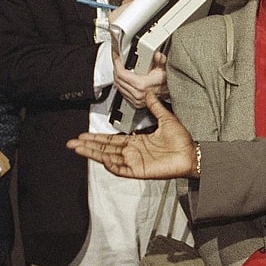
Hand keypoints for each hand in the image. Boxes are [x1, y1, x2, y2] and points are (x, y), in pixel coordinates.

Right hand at [67, 91, 195, 178]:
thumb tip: (148, 94)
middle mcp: (133, 152)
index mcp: (137, 141)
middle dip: (89, 145)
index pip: (112, 140)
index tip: (84, 134)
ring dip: (94, 154)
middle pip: (105, 149)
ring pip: (109, 159)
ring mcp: (135, 162)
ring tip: (79, 149)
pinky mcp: (140, 171)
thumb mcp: (166, 118)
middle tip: (73, 143)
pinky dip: (112, 166)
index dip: (97, 138)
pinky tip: (103, 159)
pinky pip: (122, 170)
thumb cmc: (182, 140)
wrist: (192, 153)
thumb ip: (155, 107)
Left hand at [113, 48, 167, 108]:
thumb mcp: (165, 68)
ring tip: (120, 69)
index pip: (121, 74)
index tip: (117, 58)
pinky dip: (121, 86)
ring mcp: (136, 100)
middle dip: (116, 69)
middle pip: (118, 80)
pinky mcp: (136, 104)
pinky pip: (123, 94)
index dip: (117, 64)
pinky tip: (124, 80)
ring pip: (119, 87)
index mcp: (141, 85)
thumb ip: (160, 60)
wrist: (171, 94)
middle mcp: (137, 94)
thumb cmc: (168, 83)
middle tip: (117, 61)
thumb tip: (157, 55)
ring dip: (117, 78)